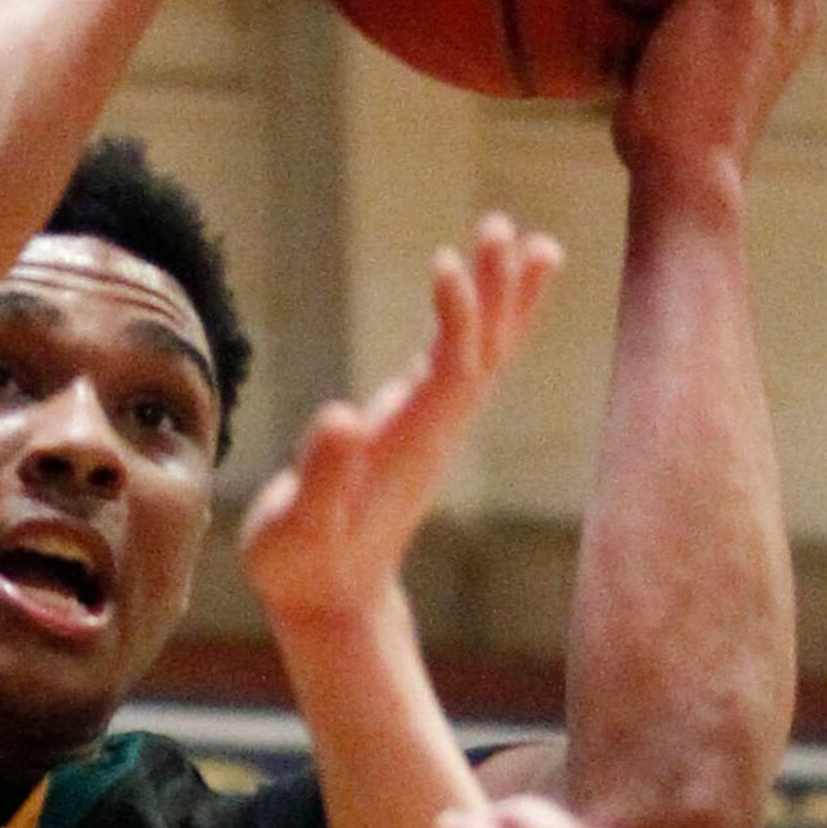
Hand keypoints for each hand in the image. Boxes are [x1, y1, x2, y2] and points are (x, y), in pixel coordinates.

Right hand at [240, 223, 562, 645]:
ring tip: (528, 240)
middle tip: (501, 228)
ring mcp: (432, 424)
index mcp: (407, 446)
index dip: (457, 319)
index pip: (451, 374)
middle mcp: (432, 429)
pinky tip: (490, 282)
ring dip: (505, 298)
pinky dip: (483, 318)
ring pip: (484, 353)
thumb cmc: (302, 565)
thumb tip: (342, 417)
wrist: (332, 599)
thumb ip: (320, 480)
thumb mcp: (298, 530)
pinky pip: (465, 360)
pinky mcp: (420, 421)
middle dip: (495, 293)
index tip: (445, 265)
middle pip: (482, 353)